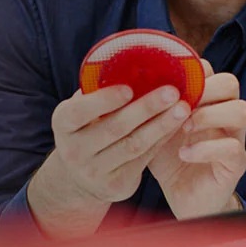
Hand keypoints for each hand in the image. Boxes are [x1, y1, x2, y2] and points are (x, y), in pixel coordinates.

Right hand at [36, 84, 190, 206]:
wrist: (80, 177)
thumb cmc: (87, 128)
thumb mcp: (81, 110)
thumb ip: (97, 91)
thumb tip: (130, 61)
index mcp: (63, 123)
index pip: (80, 111)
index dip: (104, 100)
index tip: (129, 88)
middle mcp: (74, 150)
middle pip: (114, 128)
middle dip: (146, 108)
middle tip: (171, 92)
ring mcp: (94, 171)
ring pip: (134, 145)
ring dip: (161, 125)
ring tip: (182, 107)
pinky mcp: (116, 185)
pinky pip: (144, 158)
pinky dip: (162, 139)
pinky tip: (177, 124)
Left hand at [148, 60, 245, 219]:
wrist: (183, 199)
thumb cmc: (169, 159)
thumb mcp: (155, 129)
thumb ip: (150, 109)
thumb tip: (122, 84)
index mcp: (206, 102)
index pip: (210, 71)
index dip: (190, 71)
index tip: (165, 82)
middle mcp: (224, 115)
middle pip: (230, 83)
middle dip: (204, 88)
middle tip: (179, 103)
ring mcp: (234, 138)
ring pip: (241, 111)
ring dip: (210, 115)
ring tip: (184, 127)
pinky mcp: (236, 163)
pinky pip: (232, 148)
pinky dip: (205, 149)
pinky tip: (183, 154)